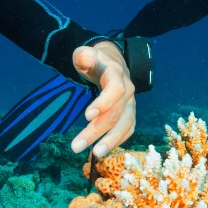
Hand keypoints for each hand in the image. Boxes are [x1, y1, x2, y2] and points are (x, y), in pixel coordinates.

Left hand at [69, 42, 135, 157]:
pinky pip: (128, 129)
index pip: (116, 89)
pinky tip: (103, 150)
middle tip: (76, 146)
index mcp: (116, 74)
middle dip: (97, 130)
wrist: (111, 61)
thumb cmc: (94, 60)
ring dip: (111, 141)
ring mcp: (130, 103)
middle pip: (116, 113)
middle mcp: (127, 90)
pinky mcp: (130, 113)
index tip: (87, 116)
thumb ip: (83, 55)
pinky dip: (118, 141)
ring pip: (125, 125)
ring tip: (95, 154)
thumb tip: (86, 57)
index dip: (104, 103)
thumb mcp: (85, 53)